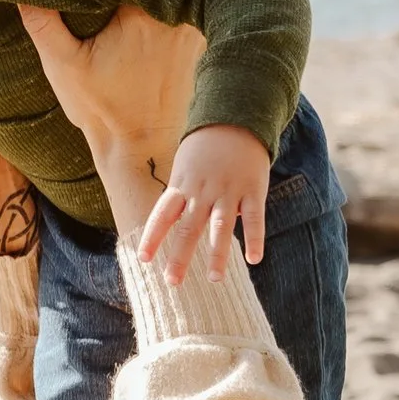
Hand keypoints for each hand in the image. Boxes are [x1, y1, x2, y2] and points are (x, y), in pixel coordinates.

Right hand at [16, 3, 204, 249]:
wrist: (140, 147)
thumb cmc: (101, 110)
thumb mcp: (62, 65)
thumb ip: (41, 22)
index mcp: (142, 13)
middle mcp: (175, 14)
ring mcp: (191, 27)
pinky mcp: (197, 39)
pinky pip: (178, 6)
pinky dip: (161, 4)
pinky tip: (141, 10)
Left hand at [142, 124, 269, 284]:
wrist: (236, 117)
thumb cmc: (205, 149)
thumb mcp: (184, 168)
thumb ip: (181, 198)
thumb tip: (175, 229)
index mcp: (182, 186)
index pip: (163, 214)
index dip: (153, 236)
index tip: (143, 259)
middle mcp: (203, 191)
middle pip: (188, 227)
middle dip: (180, 256)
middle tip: (172, 282)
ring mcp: (229, 191)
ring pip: (221, 227)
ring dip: (218, 254)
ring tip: (214, 279)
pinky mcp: (253, 190)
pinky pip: (254, 218)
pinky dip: (255, 238)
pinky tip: (254, 259)